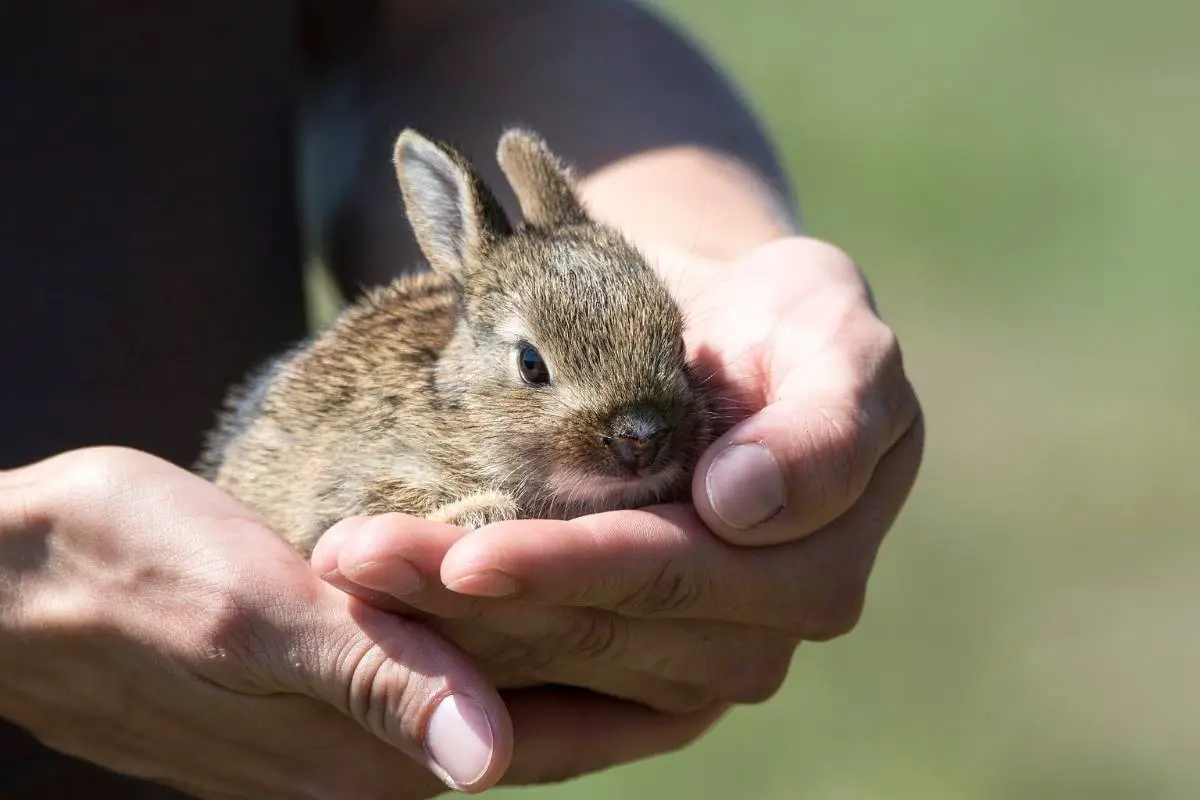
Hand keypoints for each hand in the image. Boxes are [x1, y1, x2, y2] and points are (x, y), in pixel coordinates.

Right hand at [0, 447, 722, 797]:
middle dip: (635, 673)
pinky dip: (510, 639)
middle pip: (542, 722)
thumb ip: (374, 683)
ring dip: (577, 653)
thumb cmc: (121, 577)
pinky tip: (536, 598)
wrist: (13, 583)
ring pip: (502, 697)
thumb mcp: (250, 617)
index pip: (552, 736)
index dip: (648, 692)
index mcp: (371, 750)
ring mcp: (343, 731)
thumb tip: (485, 760)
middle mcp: (373, 759)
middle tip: (730, 613)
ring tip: (663, 597)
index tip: (735, 648)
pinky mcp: (317, 697)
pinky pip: (447, 675)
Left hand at [313, 236, 922, 713]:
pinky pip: (558, 697)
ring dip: (447, 633)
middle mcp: (770, 631)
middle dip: (473, 600)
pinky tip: (388, 643)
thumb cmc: (792, 332)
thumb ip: (822, 425)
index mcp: (822, 557)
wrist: (746, 354)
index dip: (572, 567)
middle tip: (353, 561)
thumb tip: (738, 504)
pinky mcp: (658, 679)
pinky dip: (469, 674)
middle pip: (603, 627)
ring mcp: (713, 663)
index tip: (466, 559)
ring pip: (564, 661)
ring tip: (347, 579)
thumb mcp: (839, 343)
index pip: (676, 568)